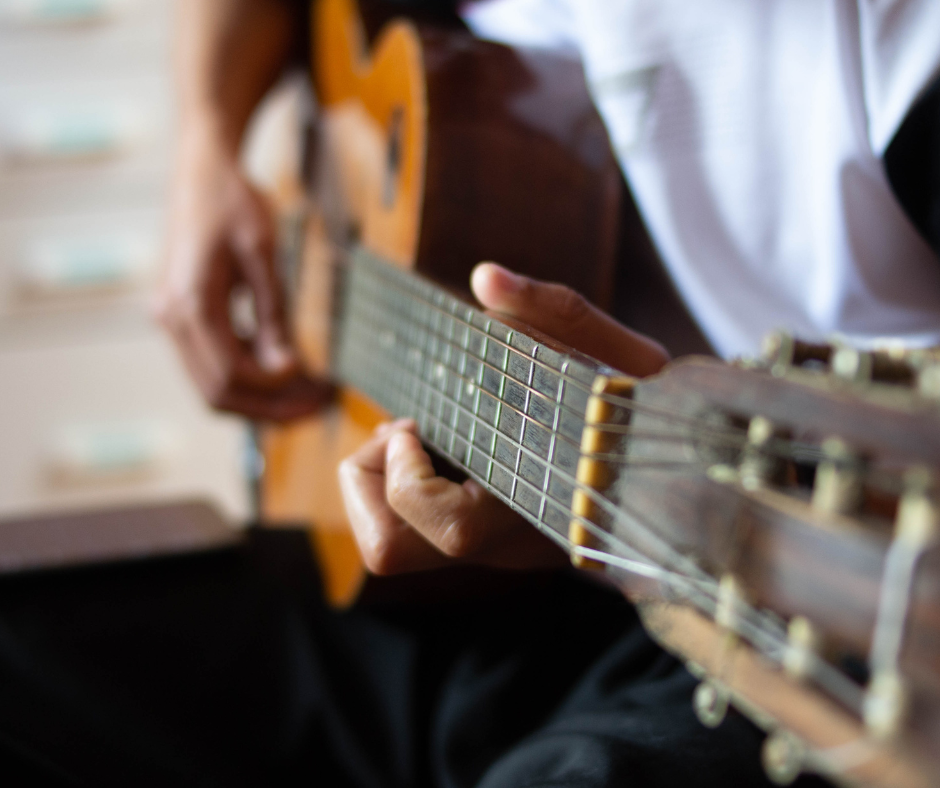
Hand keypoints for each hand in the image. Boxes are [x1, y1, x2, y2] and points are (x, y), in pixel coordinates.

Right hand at [156, 129, 329, 420]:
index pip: (232, 373)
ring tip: (311, 395)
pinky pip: (213, 364)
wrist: (203, 168)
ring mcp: (171, 320)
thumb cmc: (234, 201)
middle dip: (272, 407)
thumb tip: (286, 368)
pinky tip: (288, 371)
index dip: (276, 387)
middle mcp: (171, 318)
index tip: (316, 380)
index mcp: (190, 302)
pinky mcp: (182, 318)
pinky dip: (250, 377)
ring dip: (262, 399)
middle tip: (320, 405)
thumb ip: (273, 313)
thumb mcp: (263, 253)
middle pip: (219, 393)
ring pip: (214, 387)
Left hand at [338, 263, 668, 574]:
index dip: (406, 474)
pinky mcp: (481, 542)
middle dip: (366, 482)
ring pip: (389, 548)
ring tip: (417, 435)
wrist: (675, 480)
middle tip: (404, 431)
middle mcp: (506, 547)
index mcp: (539, 509)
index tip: (421, 421)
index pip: (446, 527)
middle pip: (388, 554)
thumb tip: (487, 278)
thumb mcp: (622, 355)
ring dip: (377, 484)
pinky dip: (397, 485)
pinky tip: (435, 445)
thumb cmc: (649, 415)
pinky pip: (409, 529)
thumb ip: (558, 311)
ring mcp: (489, 551)